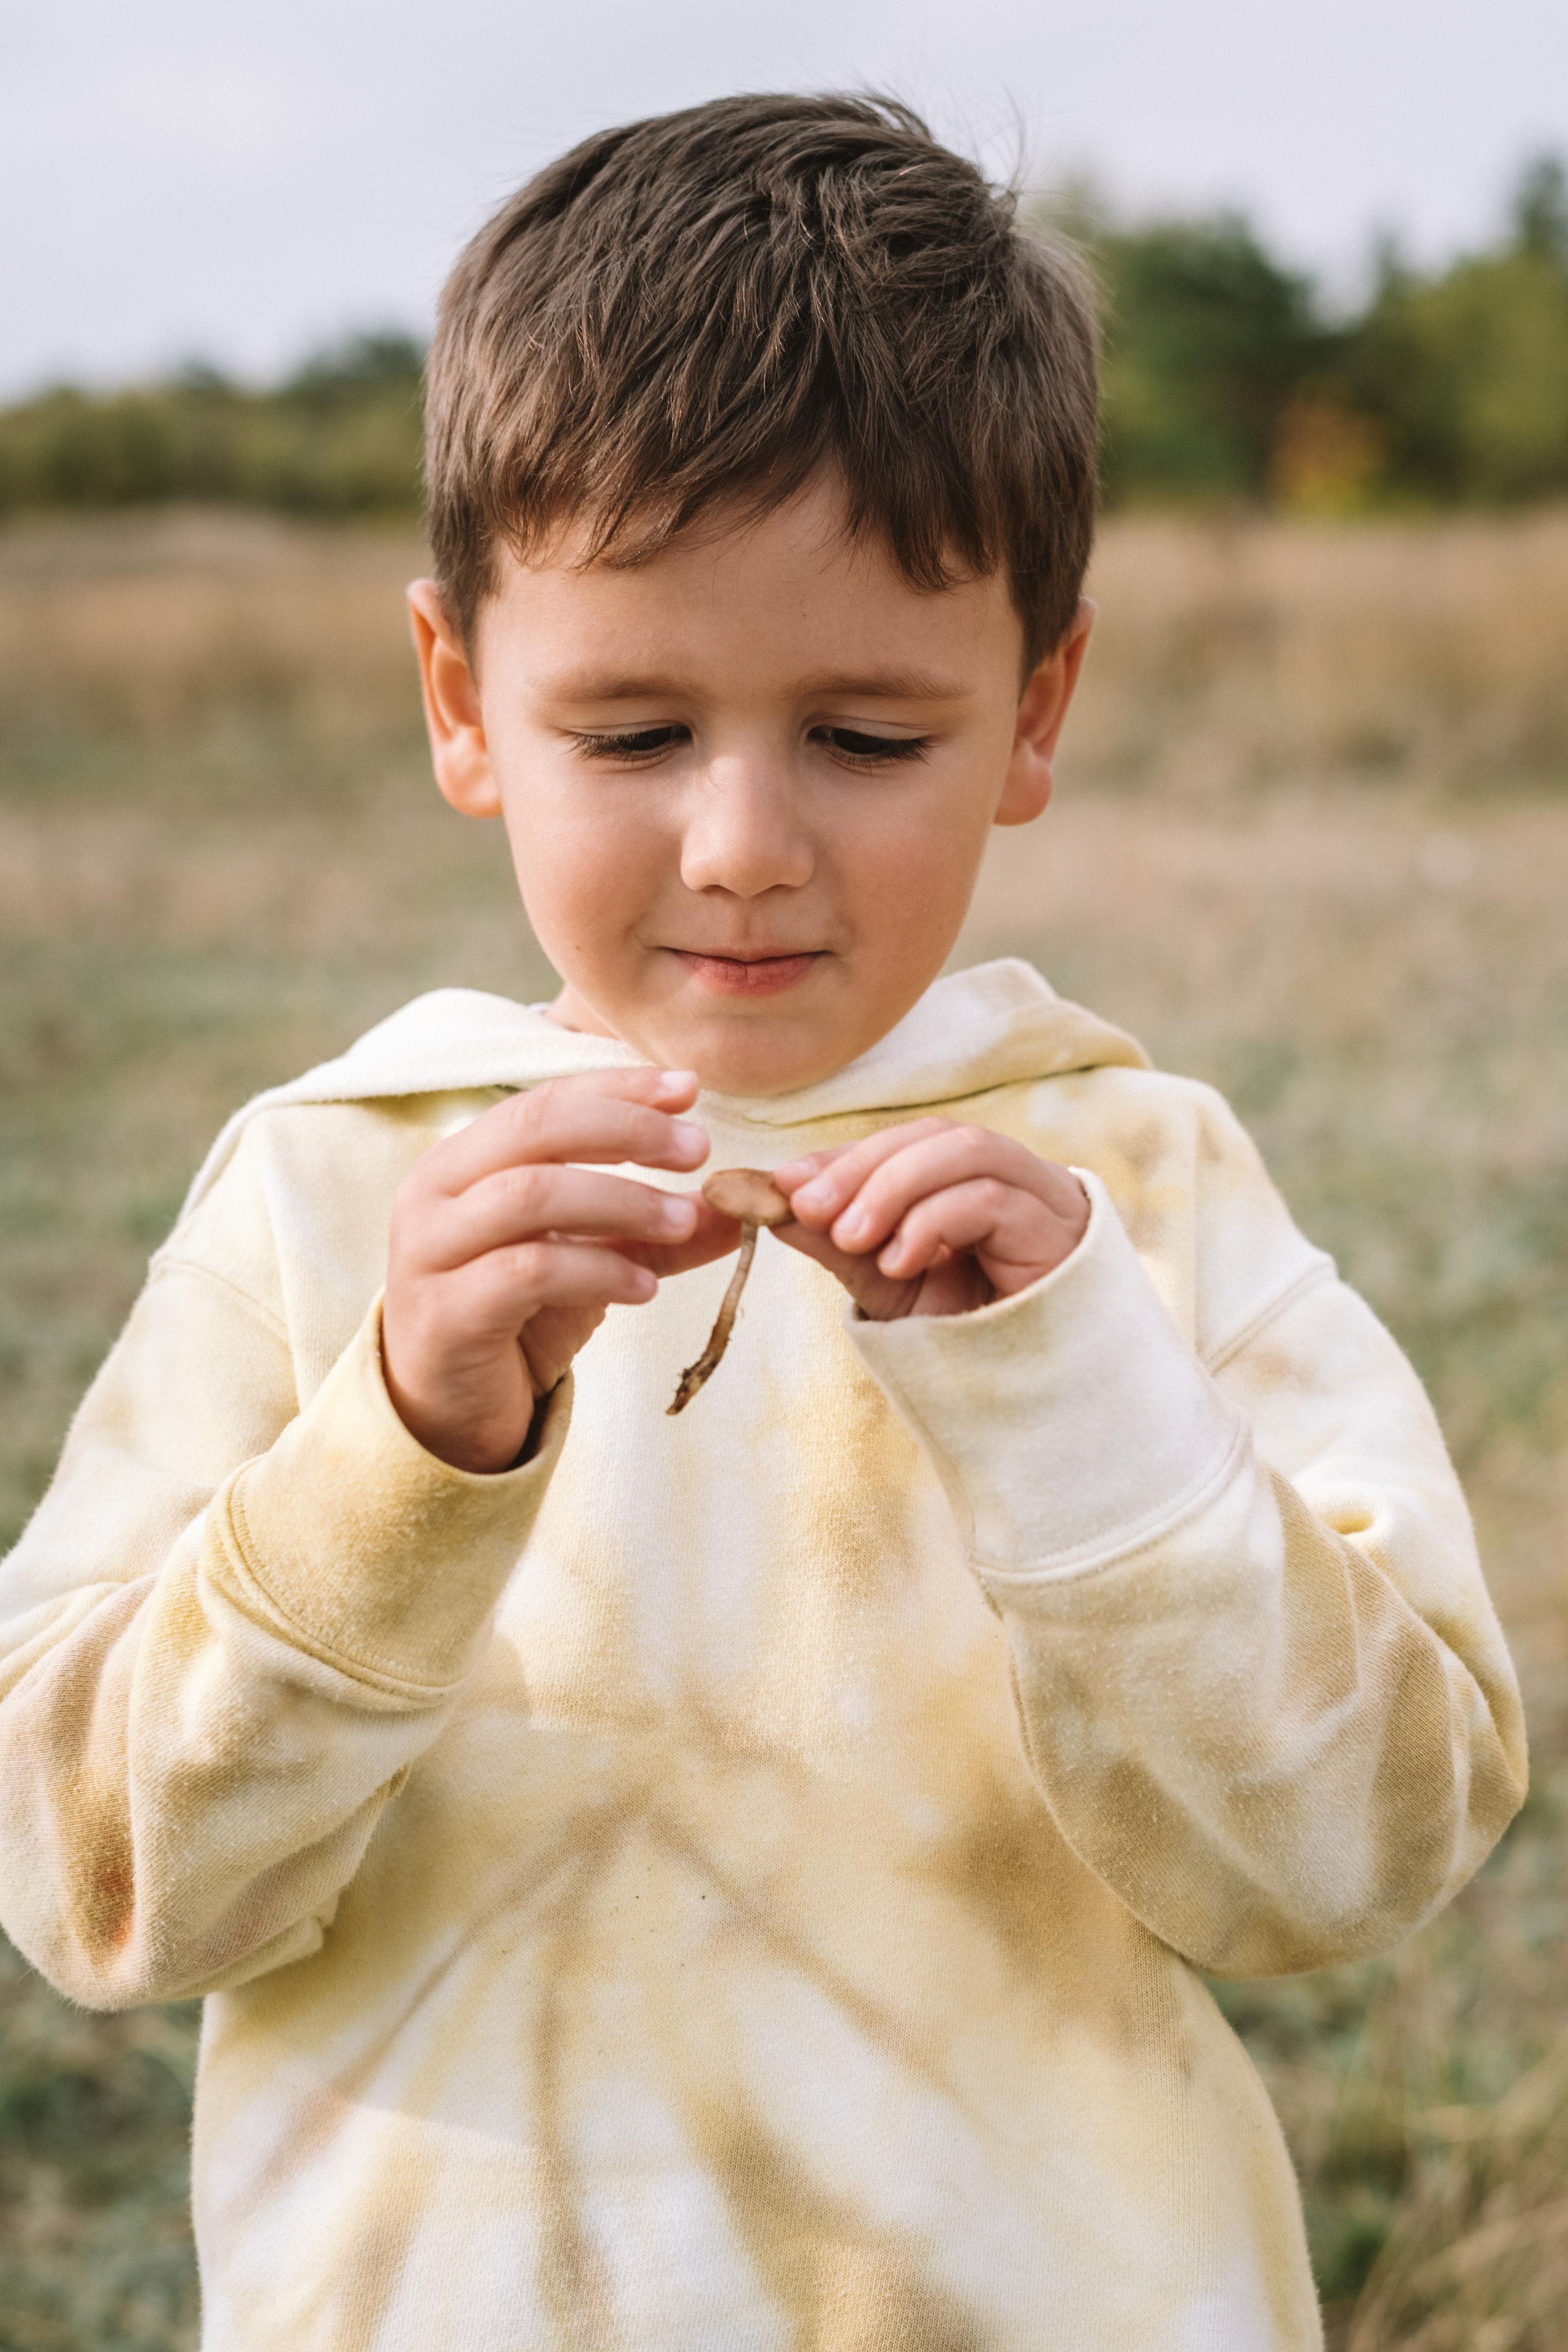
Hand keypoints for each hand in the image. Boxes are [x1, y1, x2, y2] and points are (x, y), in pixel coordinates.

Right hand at [383, 1070, 733, 1471]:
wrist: (449, 1411)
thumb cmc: (517, 1317)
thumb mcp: (597, 1260)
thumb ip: (660, 1231)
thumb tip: (744, 1204)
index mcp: (464, 1160)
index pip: (546, 1099)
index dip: (619, 1088)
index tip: (689, 1089)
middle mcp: (436, 1192)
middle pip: (535, 1128)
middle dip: (626, 1129)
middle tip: (698, 1150)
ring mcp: (431, 1251)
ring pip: (531, 1194)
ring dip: (622, 1200)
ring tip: (684, 1220)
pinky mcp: (446, 1313)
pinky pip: (527, 1271)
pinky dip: (597, 1270)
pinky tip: (645, 1287)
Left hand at [770, 1119, 1087, 1321]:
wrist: (1033, 1392)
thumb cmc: (964, 1331)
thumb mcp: (885, 1284)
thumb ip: (836, 1243)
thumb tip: (769, 1203)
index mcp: (965, 1177)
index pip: (900, 1142)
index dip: (841, 1156)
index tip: (783, 1183)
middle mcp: (1007, 1173)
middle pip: (932, 1134)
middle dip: (861, 1166)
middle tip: (808, 1207)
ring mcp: (1039, 1195)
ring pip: (964, 1151)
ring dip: (894, 1185)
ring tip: (850, 1236)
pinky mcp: (1056, 1228)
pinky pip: (991, 1198)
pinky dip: (933, 1220)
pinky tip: (899, 1260)